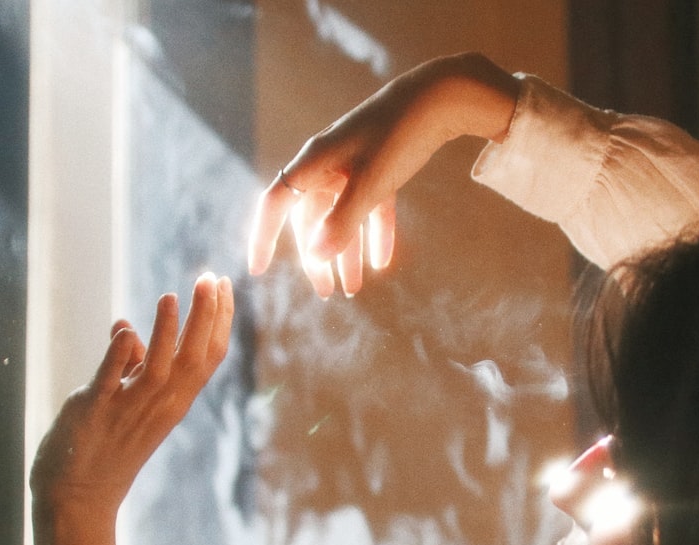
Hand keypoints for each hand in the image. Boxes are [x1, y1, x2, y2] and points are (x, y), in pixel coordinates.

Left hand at [30, 274, 234, 544]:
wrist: (76, 498)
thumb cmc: (103, 449)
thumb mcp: (127, 404)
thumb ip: (131, 366)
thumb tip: (127, 329)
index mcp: (173, 402)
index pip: (208, 357)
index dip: (219, 320)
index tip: (223, 284)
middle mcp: (159, 406)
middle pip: (194, 358)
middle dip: (205, 317)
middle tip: (211, 278)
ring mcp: (128, 410)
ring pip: (160, 369)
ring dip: (167, 332)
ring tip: (171, 296)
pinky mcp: (95, 412)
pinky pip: (111, 382)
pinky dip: (119, 357)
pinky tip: (124, 328)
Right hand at [247, 52, 518, 297]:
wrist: (439, 98)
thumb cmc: (397, 136)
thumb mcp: (370, 183)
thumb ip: (342, 222)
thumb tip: (314, 258)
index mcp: (314, 163)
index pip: (276, 204)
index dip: (264, 237)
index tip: (259, 270)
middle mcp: (327, 165)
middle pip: (311, 219)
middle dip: (317, 258)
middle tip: (326, 293)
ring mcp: (353, 166)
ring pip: (341, 218)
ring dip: (346, 254)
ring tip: (353, 290)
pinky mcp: (379, 167)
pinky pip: (369, 208)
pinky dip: (374, 234)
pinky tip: (381, 263)